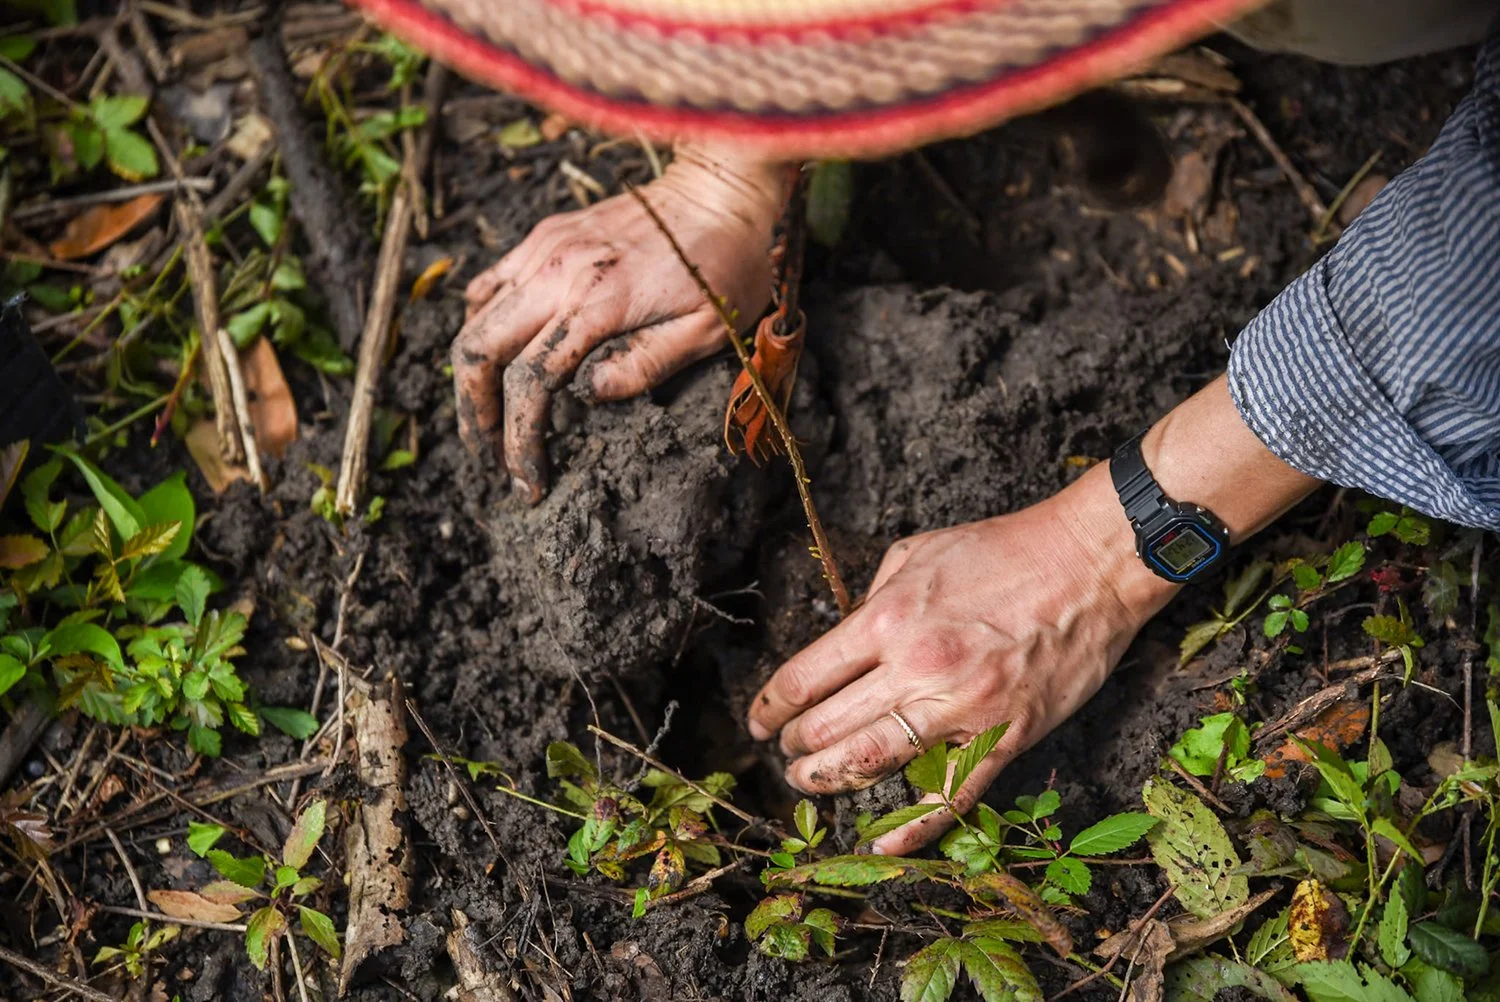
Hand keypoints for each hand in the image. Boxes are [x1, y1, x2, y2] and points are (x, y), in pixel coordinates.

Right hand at [453, 146, 788, 501]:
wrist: (719, 187)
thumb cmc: (724, 262)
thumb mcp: (706, 328)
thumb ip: (645, 365)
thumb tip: (587, 395)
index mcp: (598, 302)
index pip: (532, 381)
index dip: (520, 438)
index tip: (527, 478)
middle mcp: (558, 272)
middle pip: (480, 348)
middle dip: (474, 411)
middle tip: (488, 454)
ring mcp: (545, 248)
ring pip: (476, 318)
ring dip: (472, 374)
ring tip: (486, 416)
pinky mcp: (545, 235)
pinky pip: (492, 284)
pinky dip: (482, 324)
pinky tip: (495, 355)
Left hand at [747, 463, 1174, 853]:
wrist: (1087, 566)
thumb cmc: (1004, 551)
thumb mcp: (917, 553)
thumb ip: (873, 598)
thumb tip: (844, 638)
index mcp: (886, 619)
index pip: (805, 679)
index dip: (771, 707)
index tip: (760, 720)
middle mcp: (915, 668)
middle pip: (829, 727)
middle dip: (794, 747)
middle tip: (784, 753)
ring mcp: (961, 708)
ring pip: (874, 762)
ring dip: (830, 781)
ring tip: (807, 784)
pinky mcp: (1004, 737)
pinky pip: (949, 794)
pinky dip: (911, 826)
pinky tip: (881, 840)